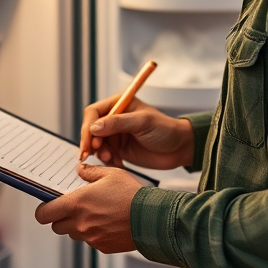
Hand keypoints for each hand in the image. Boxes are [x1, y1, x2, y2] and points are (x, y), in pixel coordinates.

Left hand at [34, 163, 141, 252]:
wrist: (150, 218)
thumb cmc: (131, 194)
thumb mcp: (111, 174)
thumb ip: (90, 172)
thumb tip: (80, 170)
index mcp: (77, 203)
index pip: (44, 214)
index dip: (43, 210)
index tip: (48, 207)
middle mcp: (80, 223)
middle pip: (56, 226)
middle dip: (61, 218)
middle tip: (74, 208)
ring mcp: (90, 237)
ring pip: (73, 234)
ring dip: (78, 226)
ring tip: (95, 214)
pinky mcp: (101, 247)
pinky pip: (90, 241)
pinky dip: (94, 234)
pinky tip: (107, 223)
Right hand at [79, 95, 193, 169]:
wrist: (179, 148)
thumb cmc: (165, 129)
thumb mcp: (143, 122)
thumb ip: (118, 123)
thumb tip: (93, 127)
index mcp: (119, 104)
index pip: (93, 112)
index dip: (88, 127)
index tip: (90, 143)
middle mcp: (114, 118)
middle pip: (91, 129)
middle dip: (91, 143)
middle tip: (97, 154)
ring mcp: (115, 134)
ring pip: (96, 144)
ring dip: (100, 153)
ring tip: (112, 159)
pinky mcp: (119, 149)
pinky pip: (104, 155)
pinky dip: (108, 161)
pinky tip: (119, 164)